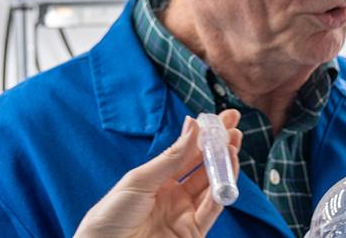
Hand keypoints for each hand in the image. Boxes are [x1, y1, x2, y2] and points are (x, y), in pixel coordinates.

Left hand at [76, 110, 243, 237]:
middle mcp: (174, 196)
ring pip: (213, 188)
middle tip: (234, 128)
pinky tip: (226, 175)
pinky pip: (212, 211)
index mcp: (158, 180)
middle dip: (221, 148)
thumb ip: (171, 158)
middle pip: (204, 169)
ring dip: (225, 167)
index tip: (222, 118)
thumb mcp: (139, 181)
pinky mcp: (192, 233)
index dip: (206, 136)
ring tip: (233, 147)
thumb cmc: (111, 216)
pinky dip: (221, 194)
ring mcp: (184, 214)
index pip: (188, 154)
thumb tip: (193, 127)